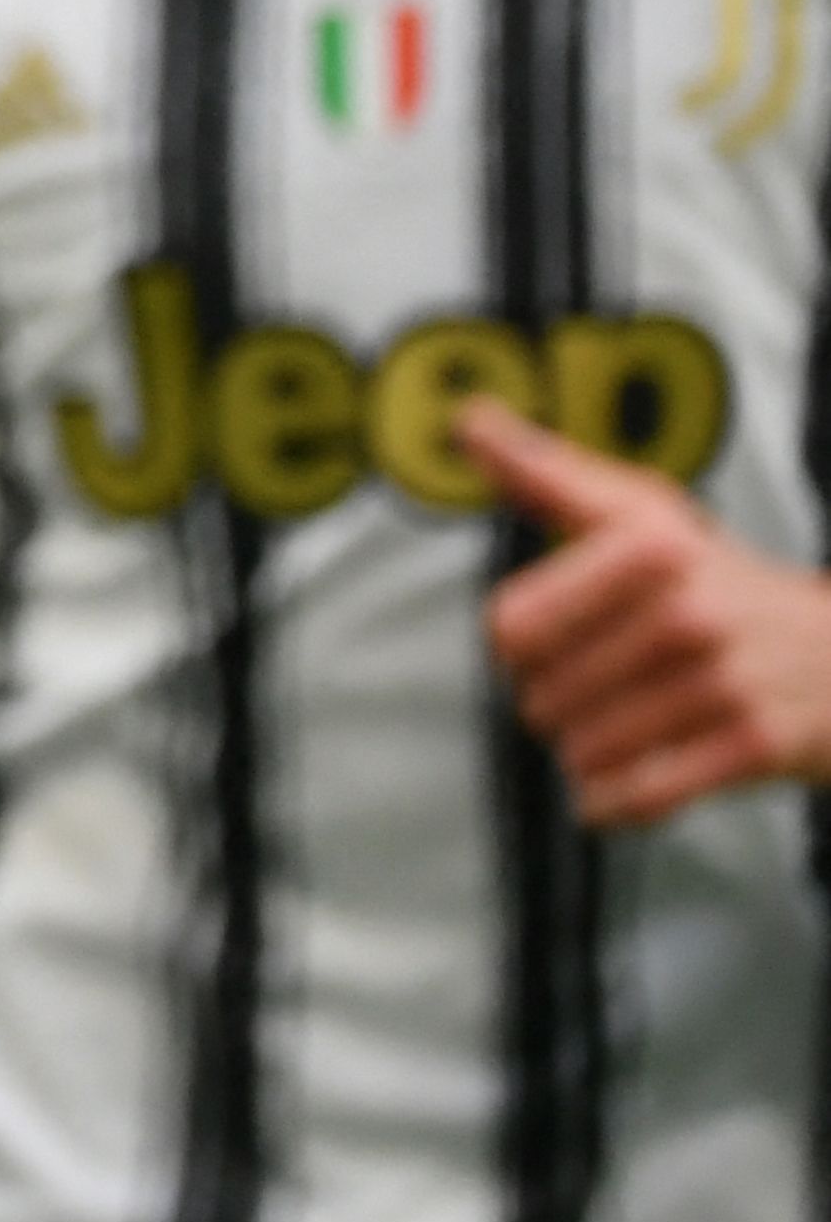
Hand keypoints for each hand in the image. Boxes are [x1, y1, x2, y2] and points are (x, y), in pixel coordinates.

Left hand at [465, 398, 830, 826]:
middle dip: (555, 702)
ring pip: (584, 749)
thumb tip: (469, 420)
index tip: (543, 640)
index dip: (515, 646)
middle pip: (542, 694)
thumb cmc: (723, 580)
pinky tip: (619, 785)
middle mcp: (686, 612)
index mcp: (647, 548)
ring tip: (621, 725)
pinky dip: (614, 801)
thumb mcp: (643, 513)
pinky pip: (640, 795)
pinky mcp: (753, 747)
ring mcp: (723, 682)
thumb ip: (548, 473)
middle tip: (598, 686)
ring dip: (586, 752)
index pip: (511, 626)